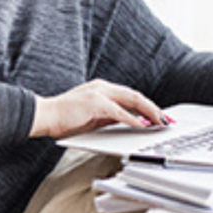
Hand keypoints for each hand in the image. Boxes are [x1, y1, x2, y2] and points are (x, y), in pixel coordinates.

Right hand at [29, 79, 170, 138]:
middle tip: (166, 120)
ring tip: (160, 122)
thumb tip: (130, 122)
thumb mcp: (92, 117)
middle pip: (135, 96)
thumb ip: (109, 117)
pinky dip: (133, 119)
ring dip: (149, 112)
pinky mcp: (96, 103)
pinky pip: (120, 112)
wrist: (45, 116)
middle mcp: (102, 87)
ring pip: (132, 100)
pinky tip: (143, 125)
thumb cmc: (64, 119)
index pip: (130, 96)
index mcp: (101, 89)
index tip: (158, 116)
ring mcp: (99, 93)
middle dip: (153, 108)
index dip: (147, 106)